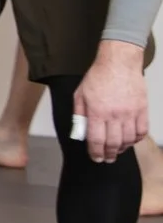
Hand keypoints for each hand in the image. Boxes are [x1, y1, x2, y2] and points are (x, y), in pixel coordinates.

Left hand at [73, 43, 150, 162]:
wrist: (119, 63)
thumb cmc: (98, 77)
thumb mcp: (79, 95)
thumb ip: (79, 115)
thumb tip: (79, 132)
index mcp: (96, 112)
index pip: (96, 140)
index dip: (95, 153)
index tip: (96, 158)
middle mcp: (114, 115)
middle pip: (113, 143)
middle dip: (109, 155)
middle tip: (107, 159)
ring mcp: (130, 113)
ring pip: (128, 140)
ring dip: (122, 148)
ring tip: (117, 150)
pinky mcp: (142, 109)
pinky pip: (142, 131)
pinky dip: (136, 139)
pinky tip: (130, 140)